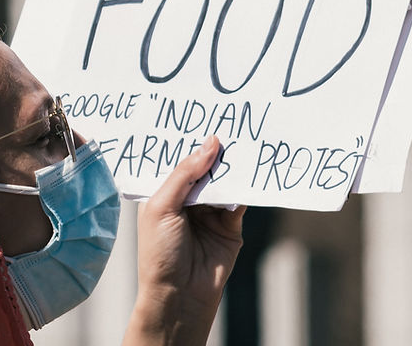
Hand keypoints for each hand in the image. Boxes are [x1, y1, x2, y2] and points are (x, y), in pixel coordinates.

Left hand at [123, 136, 245, 345]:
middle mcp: (186, 199)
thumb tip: (210, 143)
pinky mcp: (230, 224)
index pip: (178, 161)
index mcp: (163, 193)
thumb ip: (185, 174)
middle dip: (214, 151)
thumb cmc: (159, 252)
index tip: (204, 117)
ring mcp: (209, 211)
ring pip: (224, 181)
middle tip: (229, 123)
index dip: (189, 142)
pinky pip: (240, 199)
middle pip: (204, 168)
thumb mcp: (162, 206)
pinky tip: (251, 168)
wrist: (180, 294)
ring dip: (232, 165)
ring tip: (243, 140)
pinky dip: (246, 185)